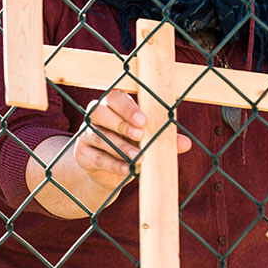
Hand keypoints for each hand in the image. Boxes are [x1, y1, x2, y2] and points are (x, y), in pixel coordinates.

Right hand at [73, 92, 191, 188]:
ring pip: (98, 136)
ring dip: (119, 147)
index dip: (127, 108)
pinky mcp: (82, 154)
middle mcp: (95, 116)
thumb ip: (163, 139)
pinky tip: (128, 170)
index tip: (144, 121)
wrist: (109, 171)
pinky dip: (114, 164)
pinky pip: (97, 158)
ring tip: (138, 158)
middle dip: (121, 124)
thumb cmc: (131, 146)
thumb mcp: (148, 141)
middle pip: (100, 112)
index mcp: (112, 105)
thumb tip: (186, 143)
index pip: (114, 97)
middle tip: (140, 136)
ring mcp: (86, 134)